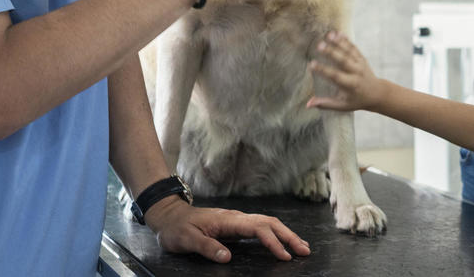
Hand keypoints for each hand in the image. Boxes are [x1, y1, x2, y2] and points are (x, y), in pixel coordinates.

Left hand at [145, 196, 310, 262]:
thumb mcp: (187, 240)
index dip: (273, 242)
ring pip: (268, 224)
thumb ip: (207, 247)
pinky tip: (282, 242)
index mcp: (228, 220)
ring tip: (301, 247)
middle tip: (305, 251)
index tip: (284, 256)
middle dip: (288, 236)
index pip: (257, 228)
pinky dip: (275, 234)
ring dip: (285, 234)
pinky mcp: (236, 226)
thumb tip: (227, 257)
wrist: (169, 215)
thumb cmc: (176, 229)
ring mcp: (237, 221)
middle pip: (269, 223)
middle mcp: (236, 218)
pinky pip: (261, 228)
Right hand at [306, 31, 385, 111]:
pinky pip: (354, 48)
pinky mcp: (362, 58)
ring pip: (349, 52)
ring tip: (328, 35)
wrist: (376, 93)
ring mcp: (360, 64)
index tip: (311, 65)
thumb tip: (307, 104)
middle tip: (319, 45)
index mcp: (350, 85)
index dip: (323, 70)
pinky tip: (337, 33)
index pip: (335, 76)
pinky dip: (346, 40)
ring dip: (339, 43)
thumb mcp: (342, 106)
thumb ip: (325, 104)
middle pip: (343, 61)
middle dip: (331, 52)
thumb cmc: (356, 100)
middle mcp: (356, 73)